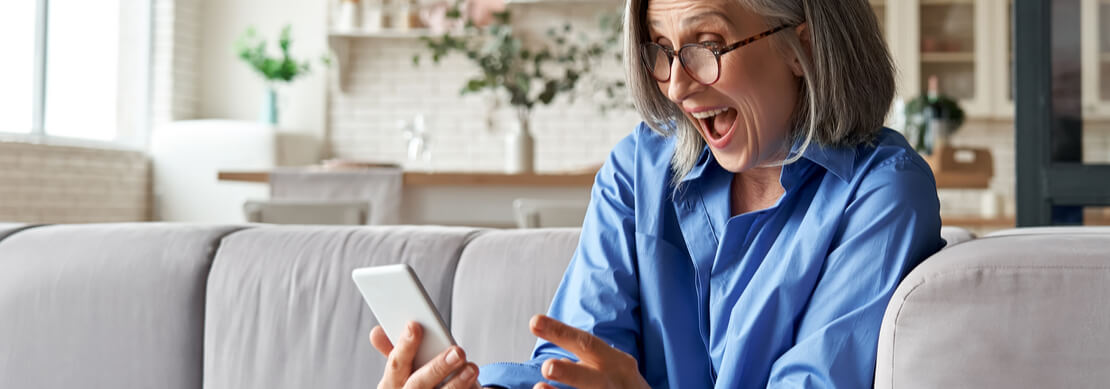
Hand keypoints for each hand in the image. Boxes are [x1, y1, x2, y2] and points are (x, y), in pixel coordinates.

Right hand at [369, 322, 479, 388]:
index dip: (404, 346)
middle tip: (457, 352)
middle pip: (417, 384)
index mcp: (390, 384)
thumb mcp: (404, 370)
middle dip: (437, 368)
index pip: (395, 365)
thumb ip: (397, 350)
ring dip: (457, 384)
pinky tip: (476, 386)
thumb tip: (377, 331)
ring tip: (472, 368)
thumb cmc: (418, 382)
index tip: (414, 325)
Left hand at [529, 315, 649, 388]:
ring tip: (538, 387)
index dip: (560, 332)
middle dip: (570, 372)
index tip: (534, 322)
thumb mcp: (613, 368)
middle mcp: (615, 383)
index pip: (587, 343)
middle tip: (547, 367)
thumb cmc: (621, 385)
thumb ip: (588, 361)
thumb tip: (555, 357)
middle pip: (593, 378)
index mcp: (616, 362)